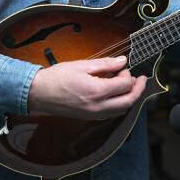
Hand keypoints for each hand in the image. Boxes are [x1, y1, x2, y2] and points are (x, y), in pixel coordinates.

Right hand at [28, 57, 146, 119]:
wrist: (37, 93)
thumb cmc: (57, 78)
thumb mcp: (82, 65)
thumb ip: (106, 64)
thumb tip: (123, 61)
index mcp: (97, 91)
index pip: (125, 85)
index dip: (128, 74)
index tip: (124, 67)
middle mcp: (98, 106)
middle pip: (129, 101)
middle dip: (138, 90)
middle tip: (141, 79)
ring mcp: (94, 114)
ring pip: (122, 110)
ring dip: (130, 98)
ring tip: (130, 85)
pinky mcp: (90, 117)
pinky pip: (112, 114)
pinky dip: (119, 104)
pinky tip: (117, 95)